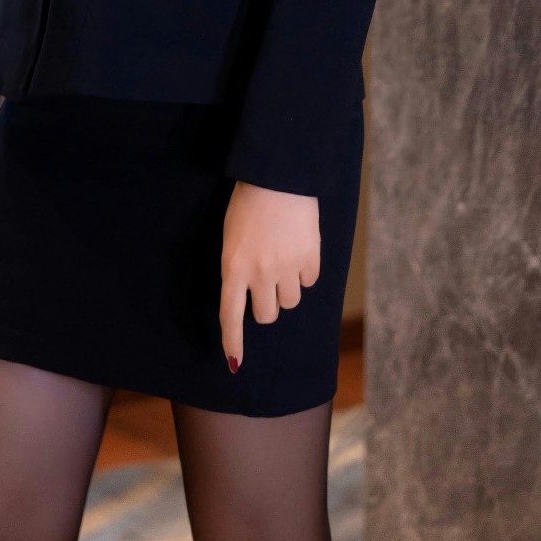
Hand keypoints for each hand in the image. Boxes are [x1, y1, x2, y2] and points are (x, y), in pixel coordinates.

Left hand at [219, 180, 320, 372]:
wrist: (278, 175)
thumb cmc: (249, 202)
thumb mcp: (232, 236)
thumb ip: (238, 267)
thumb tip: (248, 295)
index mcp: (233, 266)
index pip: (230, 315)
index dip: (232, 343)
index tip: (234, 364)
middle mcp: (259, 273)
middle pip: (265, 315)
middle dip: (266, 304)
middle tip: (266, 283)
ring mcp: (286, 267)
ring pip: (290, 302)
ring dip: (287, 288)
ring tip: (283, 258)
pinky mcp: (309, 258)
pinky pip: (309, 281)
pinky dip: (305, 271)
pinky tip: (298, 248)